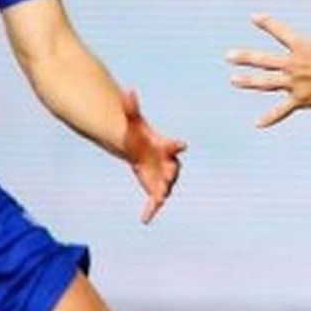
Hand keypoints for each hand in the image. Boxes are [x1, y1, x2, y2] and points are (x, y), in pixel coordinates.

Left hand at [121, 89, 185, 223]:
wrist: (140, 152)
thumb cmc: (138, 136)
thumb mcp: (132, 123)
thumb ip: (131, 108)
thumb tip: (128, 91)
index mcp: (165, 147)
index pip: (173, 146)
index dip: (177, 146)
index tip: (182, 144)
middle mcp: (169, 164)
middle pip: (173, 170)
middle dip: (171, 175)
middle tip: (168, 179)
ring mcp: (163, 178)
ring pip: (166, 187)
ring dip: (162, 193)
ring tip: (158, 200)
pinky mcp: (155, 189)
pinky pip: (155, 201)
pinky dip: (151, 210)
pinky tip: (144, 219)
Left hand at [228, 0, 310, 127]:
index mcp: (300, 47)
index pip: (279, 32)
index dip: (267, 24)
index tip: (254, 18)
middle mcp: (292, 64)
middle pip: (264, 60)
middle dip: (245, 56)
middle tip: (228, 55)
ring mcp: (293, 83)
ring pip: (266, 82)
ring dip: (249, 81)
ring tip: (234, 80)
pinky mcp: (300, 99)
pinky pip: (283, 110)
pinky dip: (271, 117)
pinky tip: (257, 124)